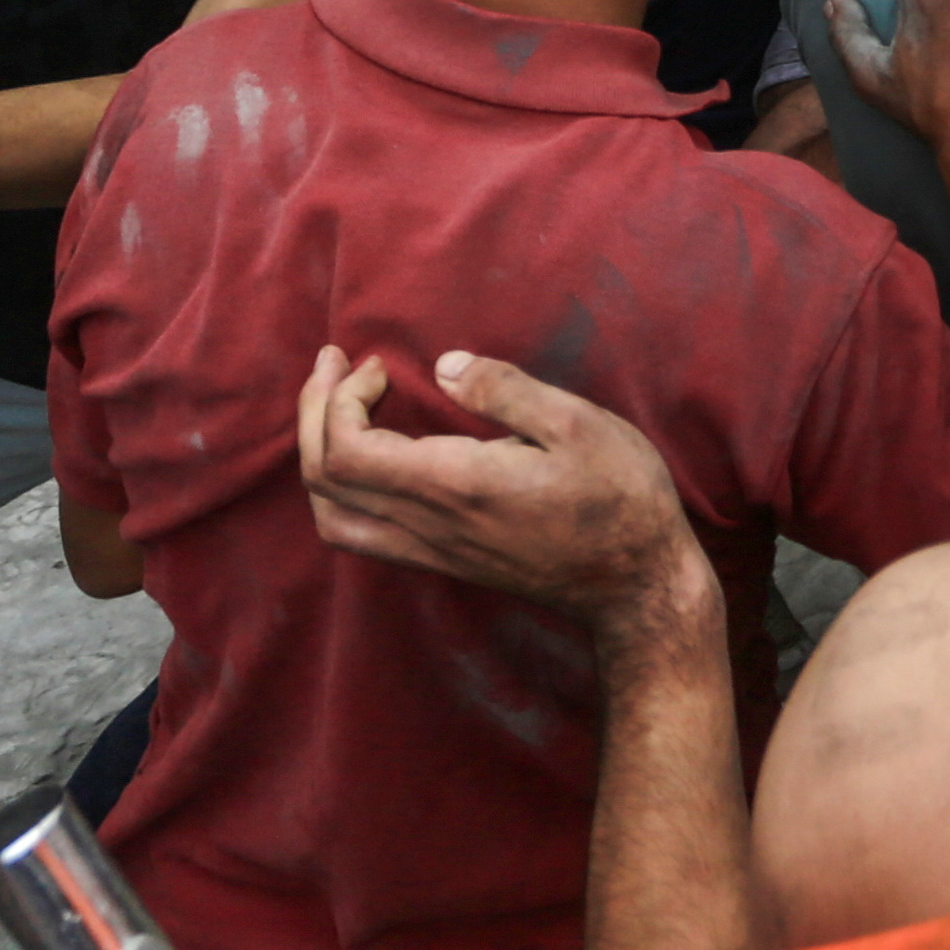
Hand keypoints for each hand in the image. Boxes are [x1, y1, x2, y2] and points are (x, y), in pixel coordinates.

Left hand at [295, 343, 714, 651]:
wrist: (635, 584)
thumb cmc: (619, 497)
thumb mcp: (579, 424)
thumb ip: (506, 390)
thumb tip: (444, 366)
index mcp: (455, 485)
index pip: (346, 452)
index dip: (339, 400)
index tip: (377, 364)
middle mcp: (430, 526)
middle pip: (324, 483)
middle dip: (315, 416)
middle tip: (337, 366)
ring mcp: (433, 552)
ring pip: (333, 519)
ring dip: (319, 459)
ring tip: (339, 410)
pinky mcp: (444, 563)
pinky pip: (363, 536)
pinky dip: (343, 491)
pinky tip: (374, 456)